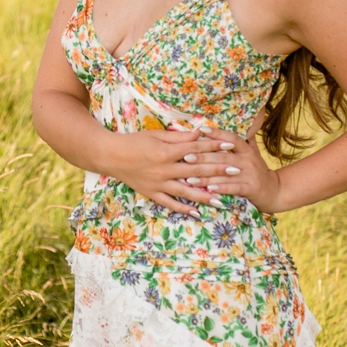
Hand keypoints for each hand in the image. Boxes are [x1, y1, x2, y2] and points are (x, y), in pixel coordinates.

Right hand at [104, 125, 273, 215]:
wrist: (110, 155)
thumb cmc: (134, 142)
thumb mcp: (156, 135)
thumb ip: (179, 137)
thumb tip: (200, 133)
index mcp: (166, 152)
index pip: (195, 149)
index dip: (213, 146)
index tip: (230, 145)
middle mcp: (164, 170)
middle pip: (196, 170)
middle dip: (217, 170)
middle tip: (236, 170)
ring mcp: (158, 184)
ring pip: (186, 191)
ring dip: (205, 195)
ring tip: (222, 200)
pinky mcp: (151, 193)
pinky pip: (170, 204)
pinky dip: (183, 209)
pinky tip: (197, 213)